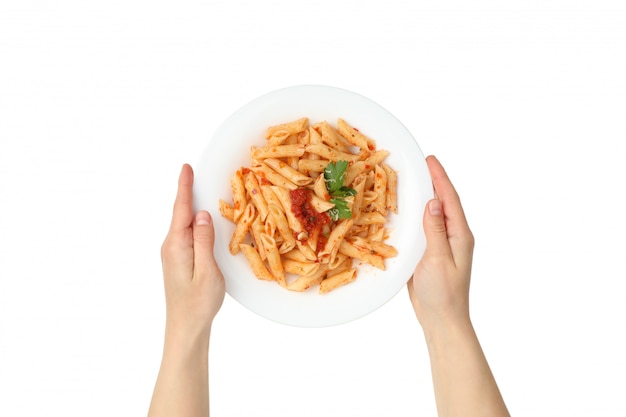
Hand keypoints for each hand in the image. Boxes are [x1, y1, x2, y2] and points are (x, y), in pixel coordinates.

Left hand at [160, 164, 224, 343]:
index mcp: (177, 245)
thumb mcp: (207, 271)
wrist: (186, 328)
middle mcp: (171, 246)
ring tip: (201, 191)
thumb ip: (203, 240)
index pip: (181, 209)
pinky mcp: (178, 260)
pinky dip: (193, 222)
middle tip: (194, 173)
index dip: (184, 187)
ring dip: (191, 207)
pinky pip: (186, 234)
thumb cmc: (198, 303)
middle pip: (180, 213)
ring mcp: (173, 254)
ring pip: (183, 224)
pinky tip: (201, 221)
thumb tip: (201, 214)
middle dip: (188, 192)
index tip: (186, 167)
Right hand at [408, 155, 474, 330]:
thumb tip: (433, 202)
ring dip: (424, 196)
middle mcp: (453, 237)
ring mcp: (442, 245)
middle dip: (434, 182)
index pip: (450, 200)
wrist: (442, 319)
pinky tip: (405, 210)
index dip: (440, 178)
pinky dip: (415, 215)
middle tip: (422, 163)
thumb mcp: (438, 260)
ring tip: (413, 180)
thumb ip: (435, 230)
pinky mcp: (430, 254)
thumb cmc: (443, 294)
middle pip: (444, 203)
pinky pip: (423, 228)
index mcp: (460, 235)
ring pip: (433, 214)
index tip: (430, 160)